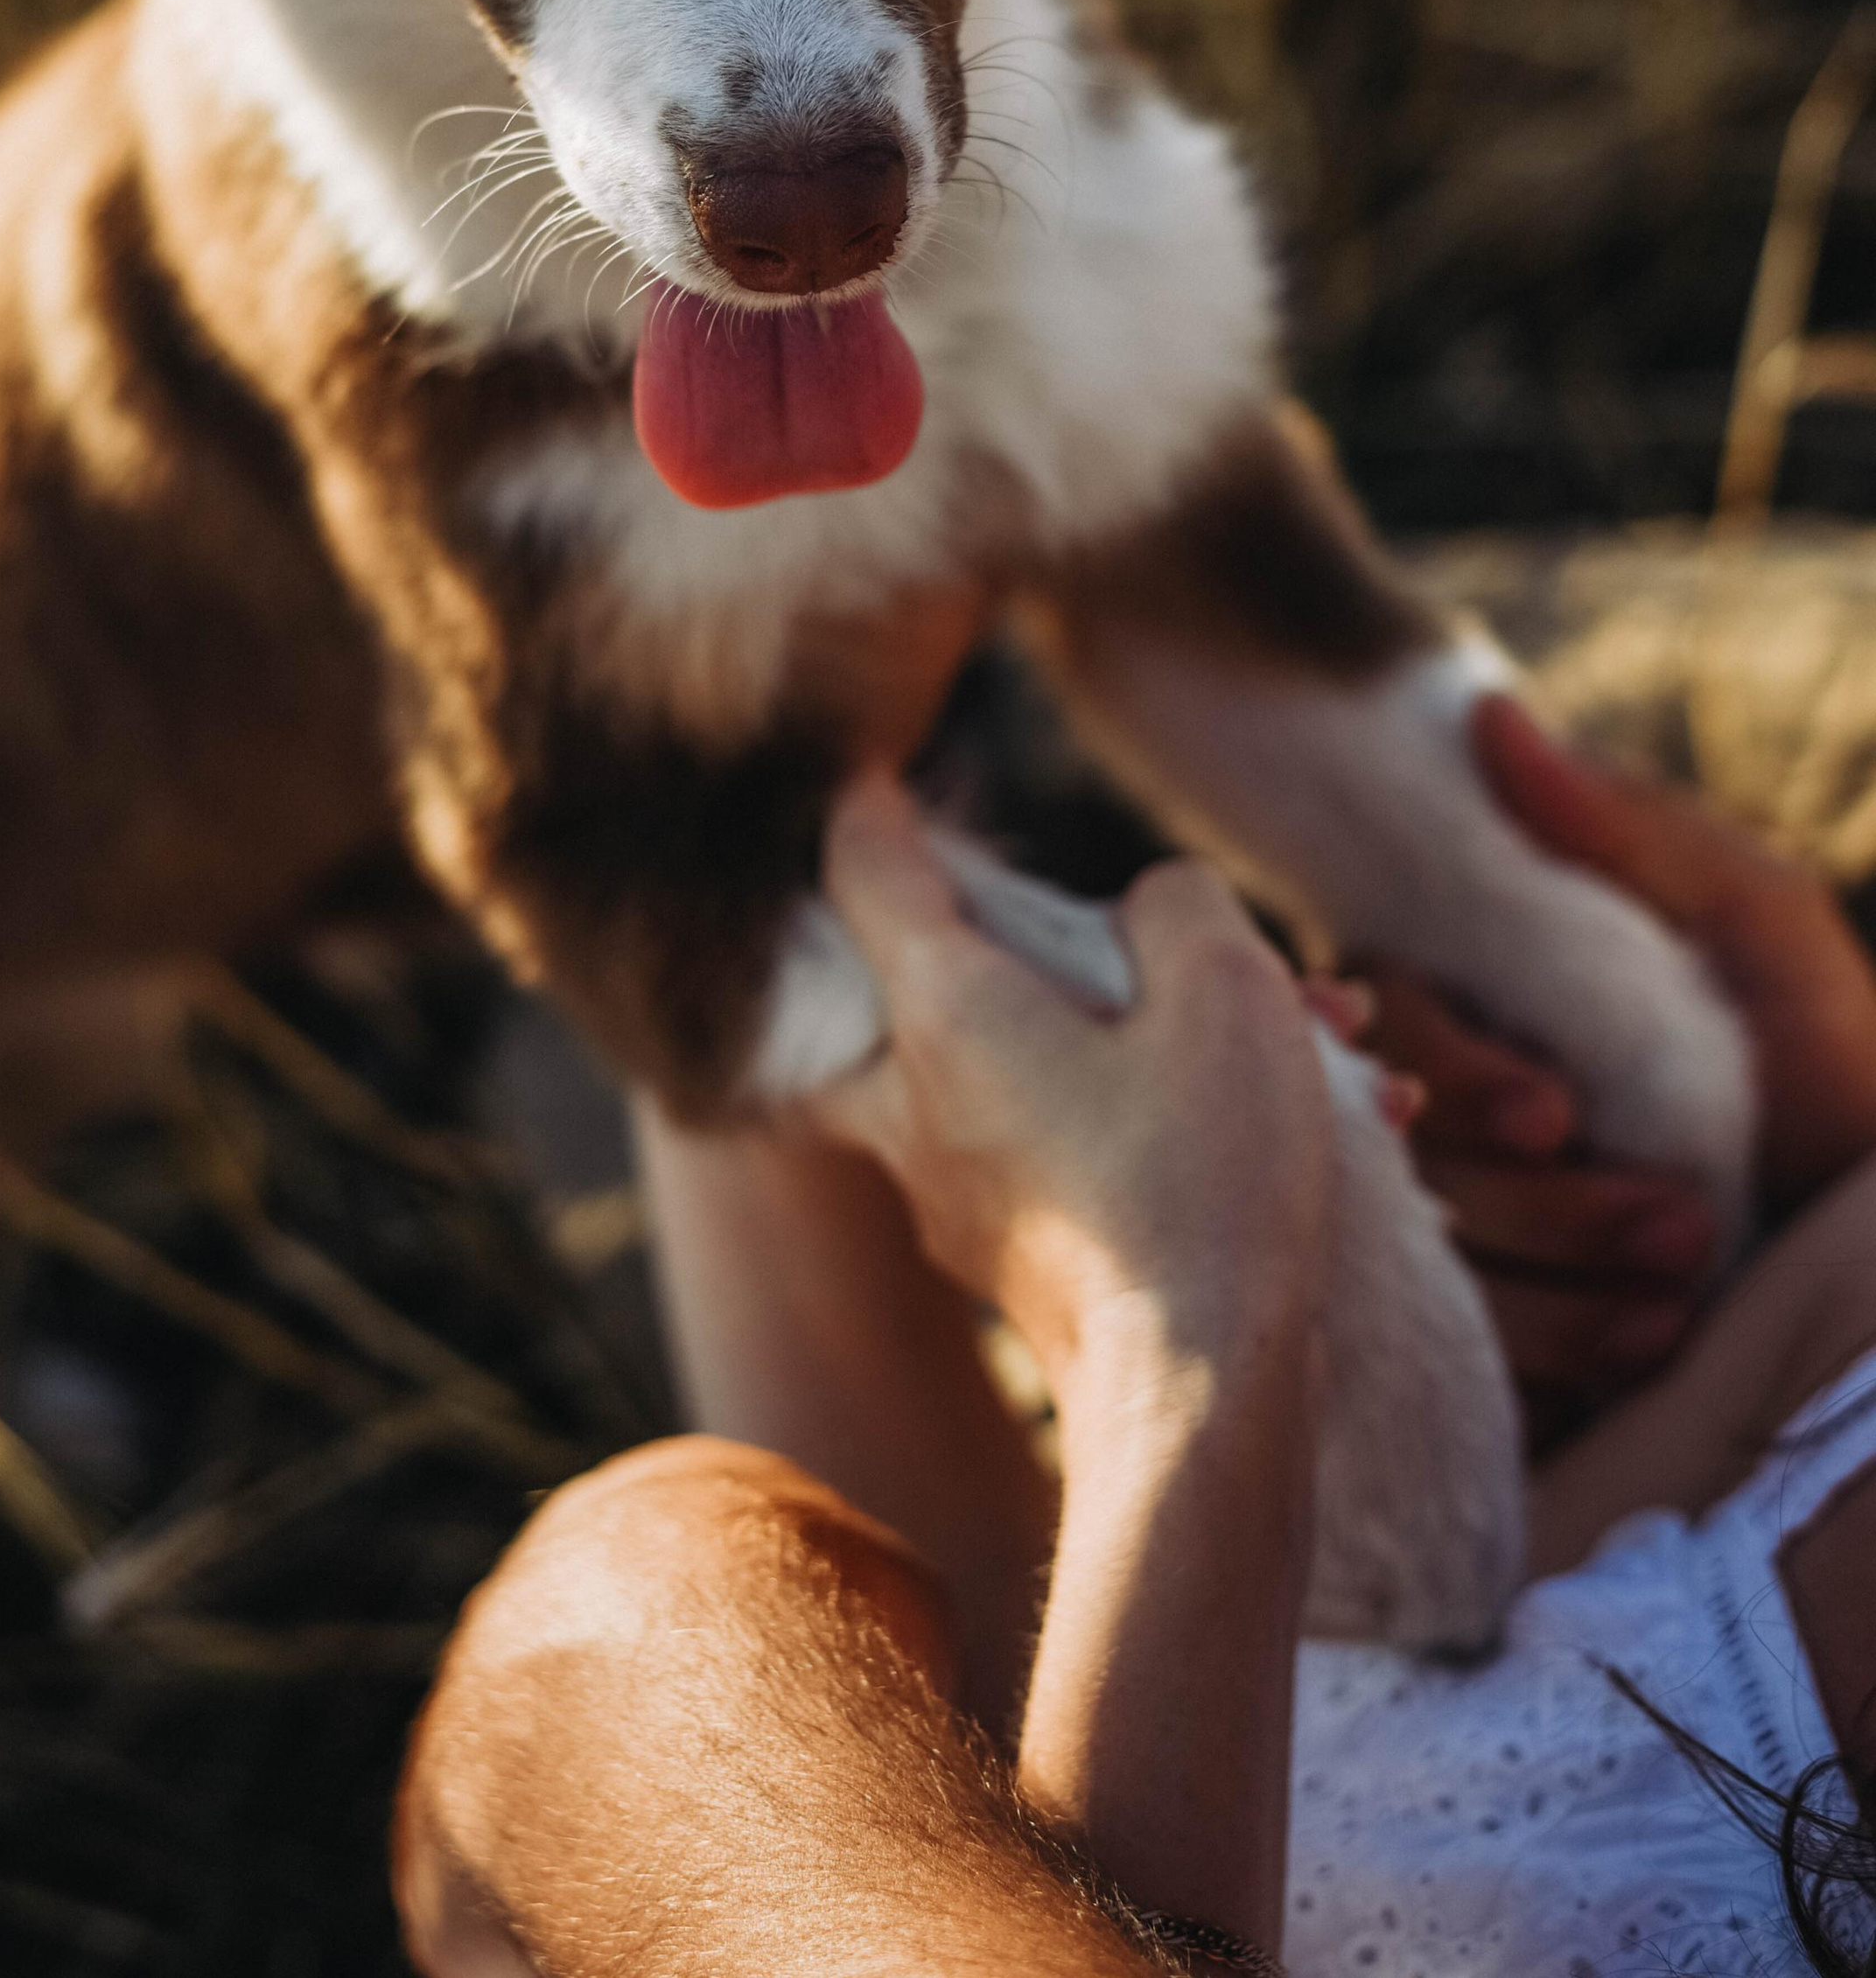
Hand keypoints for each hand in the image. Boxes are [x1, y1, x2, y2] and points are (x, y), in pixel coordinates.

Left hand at [805, 777, 1334, 1429]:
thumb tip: (1147, 919)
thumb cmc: (1202, 1183)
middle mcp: (918, 1104)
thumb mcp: (1222, 984)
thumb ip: (1174, 906)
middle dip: (984, 951)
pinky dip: (1162, 1120)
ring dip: (1145, 1037)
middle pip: (900, 991)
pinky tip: (1313, 1123)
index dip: (874, 806)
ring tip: (1317, 1033)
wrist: (1204, 1406)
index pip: (865, 868)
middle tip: (1076, 934)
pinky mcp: (1018, 1263)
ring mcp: (958, 1196)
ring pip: (1015, 1076)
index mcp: (941, 1013)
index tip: (873, 775)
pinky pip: (1069, 1154)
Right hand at [1359, 696, 1875, 1433]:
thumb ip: (1630, 831)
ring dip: (1570, 1265)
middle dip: (1540, 1195)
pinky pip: (1465, 1344)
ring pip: (1431, 1248)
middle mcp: (1451, 1105)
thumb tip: (1490, 716)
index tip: (1552, 1111)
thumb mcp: (1758, 931)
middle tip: (1682, 1222)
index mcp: (1489, 993)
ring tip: (1696, 1274)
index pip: (1384, 1017)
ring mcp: (1467, 1224)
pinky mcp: (1489, 1331)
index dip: (1454, 1071)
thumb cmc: (1837, 1069)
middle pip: (1397, 1145)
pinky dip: (1564, 1342)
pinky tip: (1661, 1340)